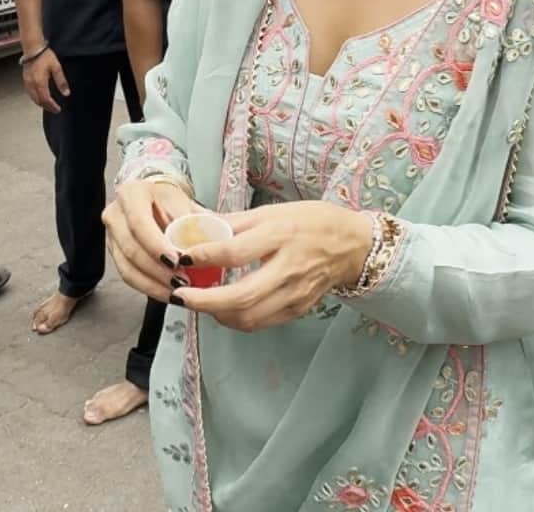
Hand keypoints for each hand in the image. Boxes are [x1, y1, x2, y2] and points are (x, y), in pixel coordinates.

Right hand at [22, 48, 68, 112]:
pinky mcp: (25, 80)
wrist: (33, 49)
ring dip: (40, 103)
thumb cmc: (45, 56)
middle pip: (38, 101)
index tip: (58, 109)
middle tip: (54, 109)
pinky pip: (29, 93)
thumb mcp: (57, 68)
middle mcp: (32, 84)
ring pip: (33, 98)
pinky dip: (35, 98)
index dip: (52, 106)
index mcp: (40, 82)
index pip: (45, 99)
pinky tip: (40, 97)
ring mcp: (27, 82)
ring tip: (48, 105)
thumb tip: (66, 93)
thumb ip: (61, 82)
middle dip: (46, 107)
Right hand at [102, 178, 204, 301]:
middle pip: (131, 249)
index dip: (156, 245)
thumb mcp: (185, 204)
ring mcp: (111, 235)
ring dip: (153, 284)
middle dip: (157, 270)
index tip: (176, 261)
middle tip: (181, 281)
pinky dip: (148, 287)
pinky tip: (166, 292)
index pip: (140, 222)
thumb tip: (210, 247)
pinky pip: (128, 276)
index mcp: (132, 194)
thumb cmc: (170, 202)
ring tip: (176, 291)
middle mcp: (116, 214)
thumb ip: (195, 224)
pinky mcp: (114, 253)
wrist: (156, 202)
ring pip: (127, 267)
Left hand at [172, 201, 374, 332]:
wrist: (353, 245)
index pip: (235, 252)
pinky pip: (260, 322)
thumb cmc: (312, 221)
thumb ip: (234, 223)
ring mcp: (295, 293)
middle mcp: (289, 267)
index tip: (181, 258)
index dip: (204, 257)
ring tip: (198, 302)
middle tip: (180, 296)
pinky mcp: (298, 309)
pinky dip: (236, 319)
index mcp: (280, 235)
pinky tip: (223, 308)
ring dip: (216, 314)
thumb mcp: (273, 211)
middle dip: (203, 301)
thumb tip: (195, 225)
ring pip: (248, 317)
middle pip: (240, 296)